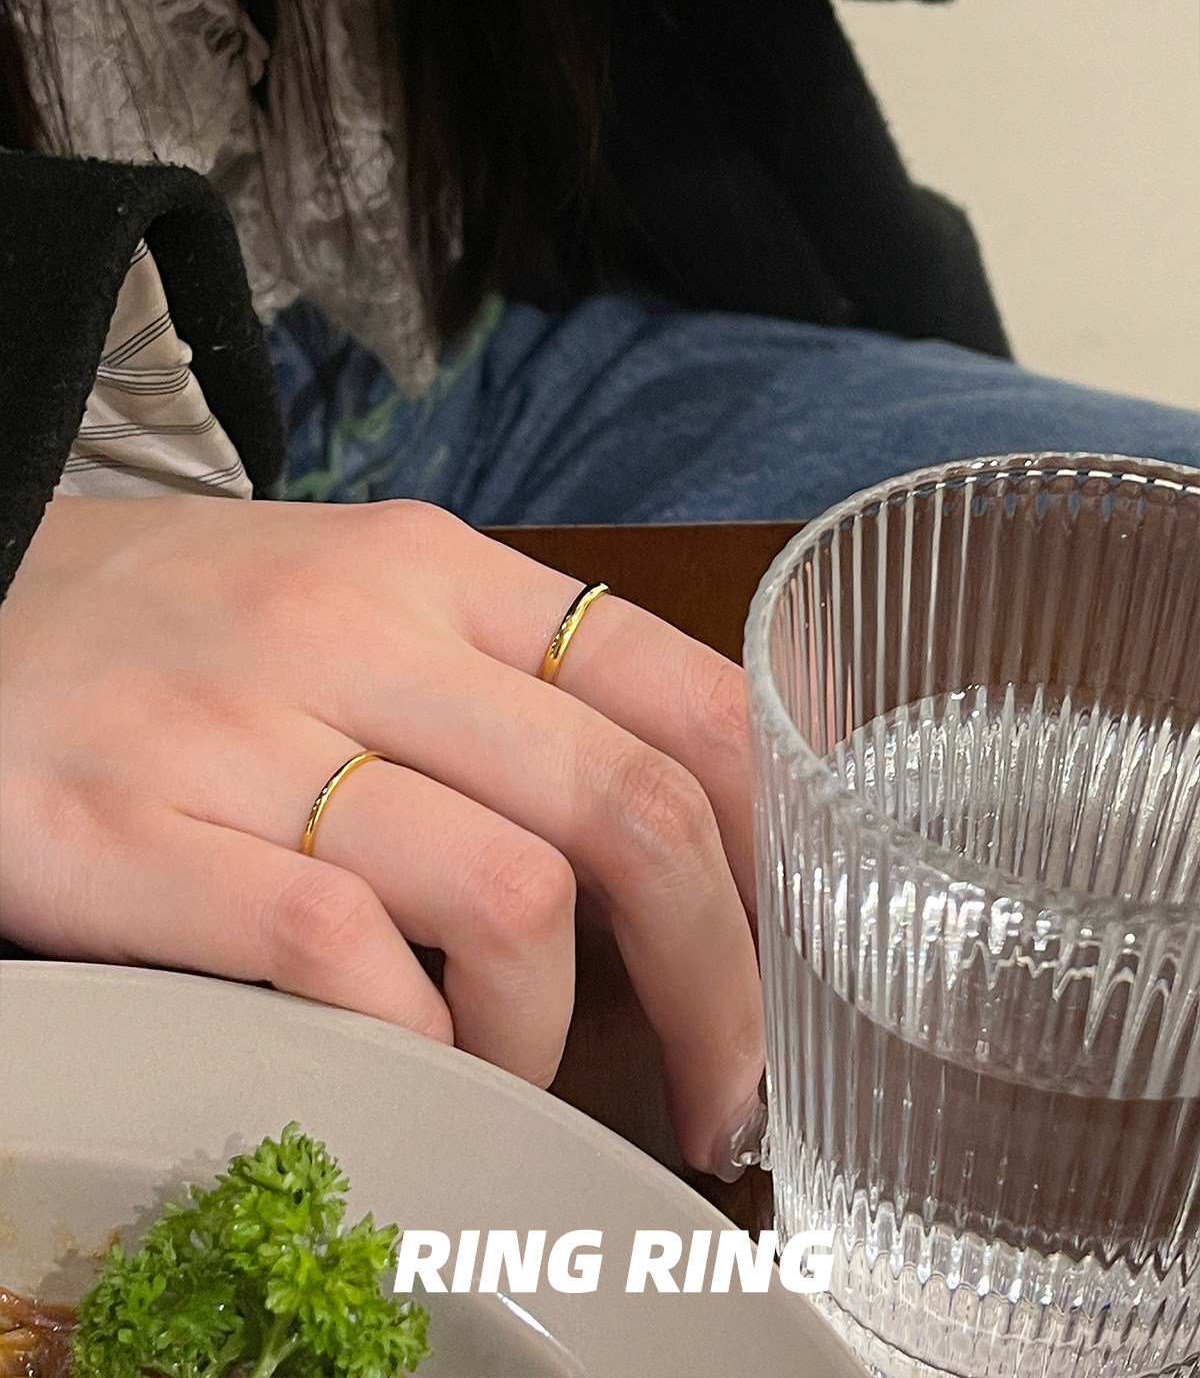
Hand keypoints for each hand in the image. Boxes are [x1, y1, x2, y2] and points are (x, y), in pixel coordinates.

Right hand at [0, 495, 762, 1175]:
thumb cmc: (182, 627)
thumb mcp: (359, 602)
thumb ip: (507, 684)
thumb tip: (682, 808)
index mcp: (436, 569)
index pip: (682, 688)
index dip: (780, 834)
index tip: (802, 941)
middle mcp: (361, 633)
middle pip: (630, 806)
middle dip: (722, 974)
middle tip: (731, 1083)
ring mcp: (248, 730)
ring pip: (510, 894)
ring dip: (551, 1031)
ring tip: (522, 1072)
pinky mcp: (138, 828)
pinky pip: (342, 957)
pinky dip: (415, 1040)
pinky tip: (406, 1056)